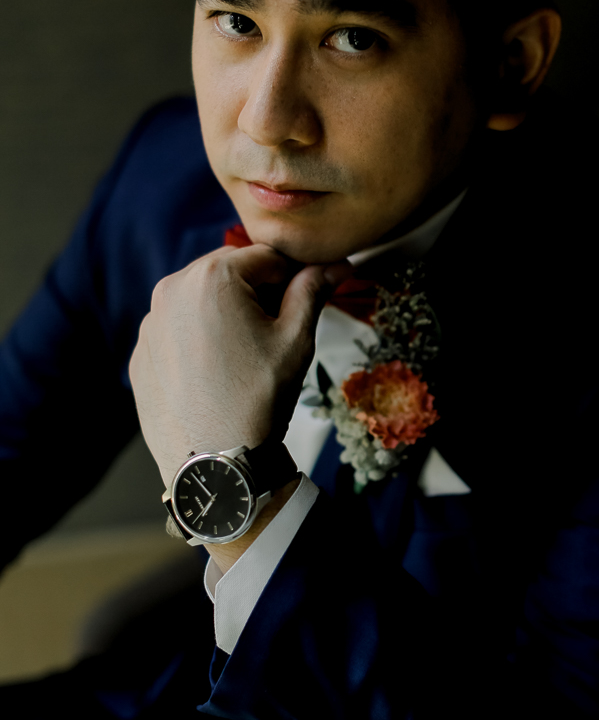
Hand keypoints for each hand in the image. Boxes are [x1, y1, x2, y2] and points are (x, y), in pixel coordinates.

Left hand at [129, 242, 350, 492]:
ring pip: (200, 301)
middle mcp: (171, 290)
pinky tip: (216, 373)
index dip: (294, 277)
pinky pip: (176, 331)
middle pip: (229, 273)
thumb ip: (313, 291)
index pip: (267, 257)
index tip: (307, 301)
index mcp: (212, 277)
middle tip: (276, 333)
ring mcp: (149, 323)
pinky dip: (197, 340)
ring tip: (244, 357)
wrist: (216, 462)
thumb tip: (337, 263)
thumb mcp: (296, 339)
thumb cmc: (259, 397)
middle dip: (257, 292)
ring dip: (226, 314)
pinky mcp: (139, 354)